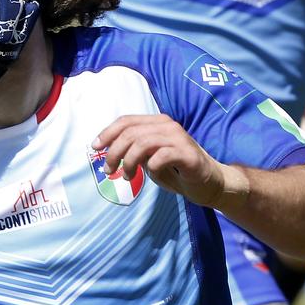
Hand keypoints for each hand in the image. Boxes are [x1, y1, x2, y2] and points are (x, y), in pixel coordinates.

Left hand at [92, 114, 240, 207]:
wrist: (208, 183)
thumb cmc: (177, 170)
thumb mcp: (149, 158)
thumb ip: (134, 150)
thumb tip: (110, 152)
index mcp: (157, 123)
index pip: (126, 121)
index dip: (107, 133)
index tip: (95, 148)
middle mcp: (167, 126)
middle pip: (130, 132)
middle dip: (114, 152)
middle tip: (109, 170)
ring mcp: (179, 138)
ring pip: (143, 143)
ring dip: (128, 161)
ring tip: (126, 176)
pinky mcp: (188, 154)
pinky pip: (162, 156)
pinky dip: (150, 166)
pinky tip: (150, 174)